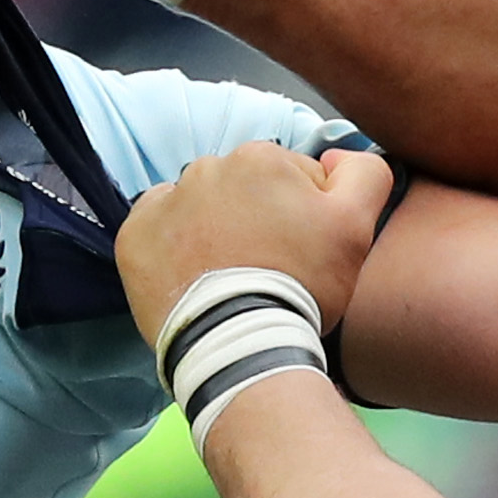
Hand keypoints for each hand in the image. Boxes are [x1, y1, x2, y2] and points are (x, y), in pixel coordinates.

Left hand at [117, 144, 396, 347]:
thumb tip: (336, 152)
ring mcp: (164, 202)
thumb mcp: (356, 226)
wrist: (239, 344)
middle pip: (243, 191)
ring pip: (199, 208)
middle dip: (256, 219)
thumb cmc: (302, 285)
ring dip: (213, 231)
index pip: (291, 178)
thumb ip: (363, 173)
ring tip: (229, 277)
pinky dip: (173, 250)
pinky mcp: (133, 237)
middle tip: (266, 268)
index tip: (301, 252)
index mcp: (261, 158)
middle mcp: (206, 167)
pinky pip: (159, 232)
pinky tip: (194, 278)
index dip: (303, 216)